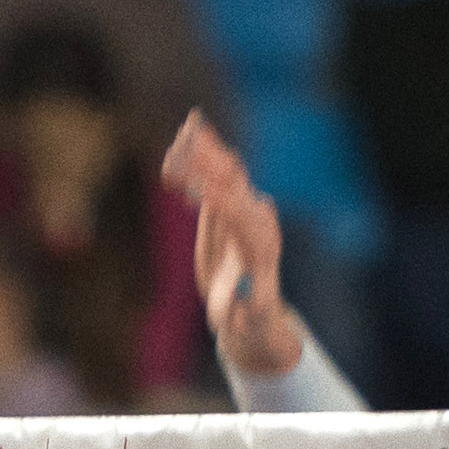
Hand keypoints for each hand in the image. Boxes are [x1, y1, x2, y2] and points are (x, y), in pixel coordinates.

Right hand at [162, 110, 302, 377]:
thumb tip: (246, 307)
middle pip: (236, 185)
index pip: (240, 217)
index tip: (199, 191)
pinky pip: (217, 171)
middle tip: (188, 144)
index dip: (220, 204)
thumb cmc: (250, 319)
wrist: (253, 308)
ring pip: (228, 169)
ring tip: (189, 126)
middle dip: (212, 165)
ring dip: (208, 149)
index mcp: (260, 245)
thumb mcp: (249, 322)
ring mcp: (246, 206)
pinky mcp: (231, 202)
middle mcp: (258, 218)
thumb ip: (246, 314)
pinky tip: (188, 132)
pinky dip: (203, 154)